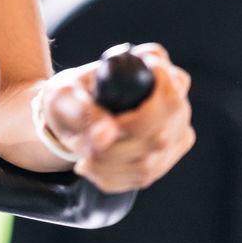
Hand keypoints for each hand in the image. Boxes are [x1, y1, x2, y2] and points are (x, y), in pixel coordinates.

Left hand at [35, 43, 194, 192]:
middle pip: (160, 134)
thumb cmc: (70, 94)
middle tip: (85, 146)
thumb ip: (85, 113)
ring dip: (109, 165)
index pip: (171, 87)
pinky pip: (143, 176)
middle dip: (115, 147)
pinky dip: (111, 177)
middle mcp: (173, 97)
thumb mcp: (66, 96)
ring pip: (151, 161)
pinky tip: (91, 168)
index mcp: (152, 66)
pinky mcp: (167, 155)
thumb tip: (106, 136)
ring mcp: (175, 128)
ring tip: (83, 157)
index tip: (110, 123)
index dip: (143, 112)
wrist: (69, 113)